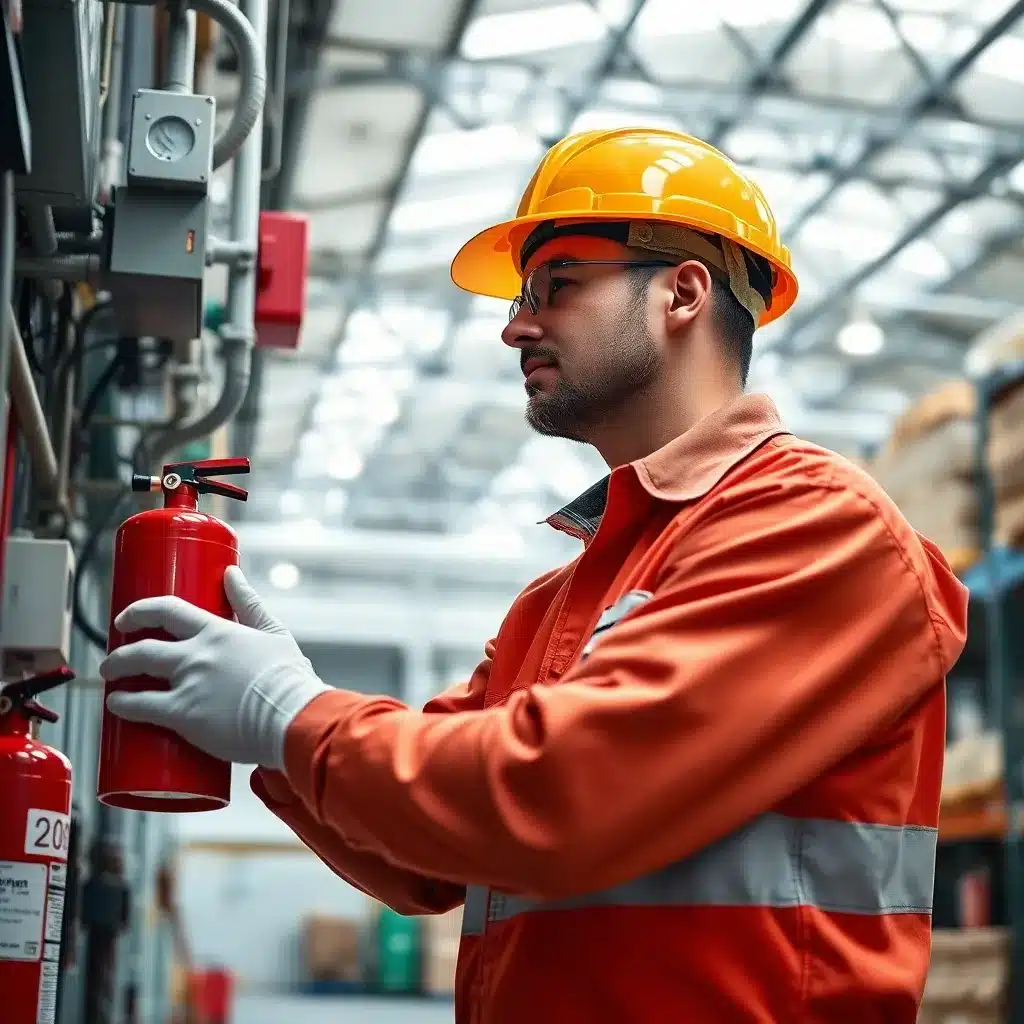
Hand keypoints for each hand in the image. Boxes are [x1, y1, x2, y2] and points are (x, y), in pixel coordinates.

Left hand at [100, 566, 330, 769]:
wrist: (294, 715)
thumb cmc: (289, 678)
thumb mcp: (273, 632)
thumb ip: (250, 604)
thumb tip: (232, 574)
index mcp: (217, 632)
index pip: (167, 610)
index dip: (140, 611)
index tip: (127, 618)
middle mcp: (197, 654)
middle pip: (144, 645)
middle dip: (122, 650)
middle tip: (113, 658)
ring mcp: (188, 683)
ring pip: (135, 672)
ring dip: (116, 674)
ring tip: (110, 680)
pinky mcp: (184, 715)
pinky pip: (141, 707)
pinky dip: (122, 704)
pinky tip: (116, 705)